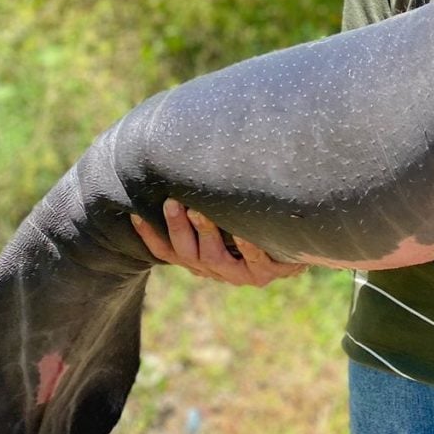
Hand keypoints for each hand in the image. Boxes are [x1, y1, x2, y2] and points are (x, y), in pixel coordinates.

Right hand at [130, 199, 307, 286]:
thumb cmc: (253, 224)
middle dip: (177, 227)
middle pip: (186, 253)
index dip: (150, 237)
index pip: (167, 251)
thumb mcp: (225, 216)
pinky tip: (246, 232)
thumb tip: (179, 160)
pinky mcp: (267, 273)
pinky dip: (248, 246)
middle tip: (172, 202)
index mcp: (200, 259)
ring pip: (214, 258)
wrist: (297, 250)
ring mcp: (240, 274)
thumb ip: (203, 202)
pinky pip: (255, 261)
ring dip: (206, 233)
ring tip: (201, 212)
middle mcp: (216, 269)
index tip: (135, 214)